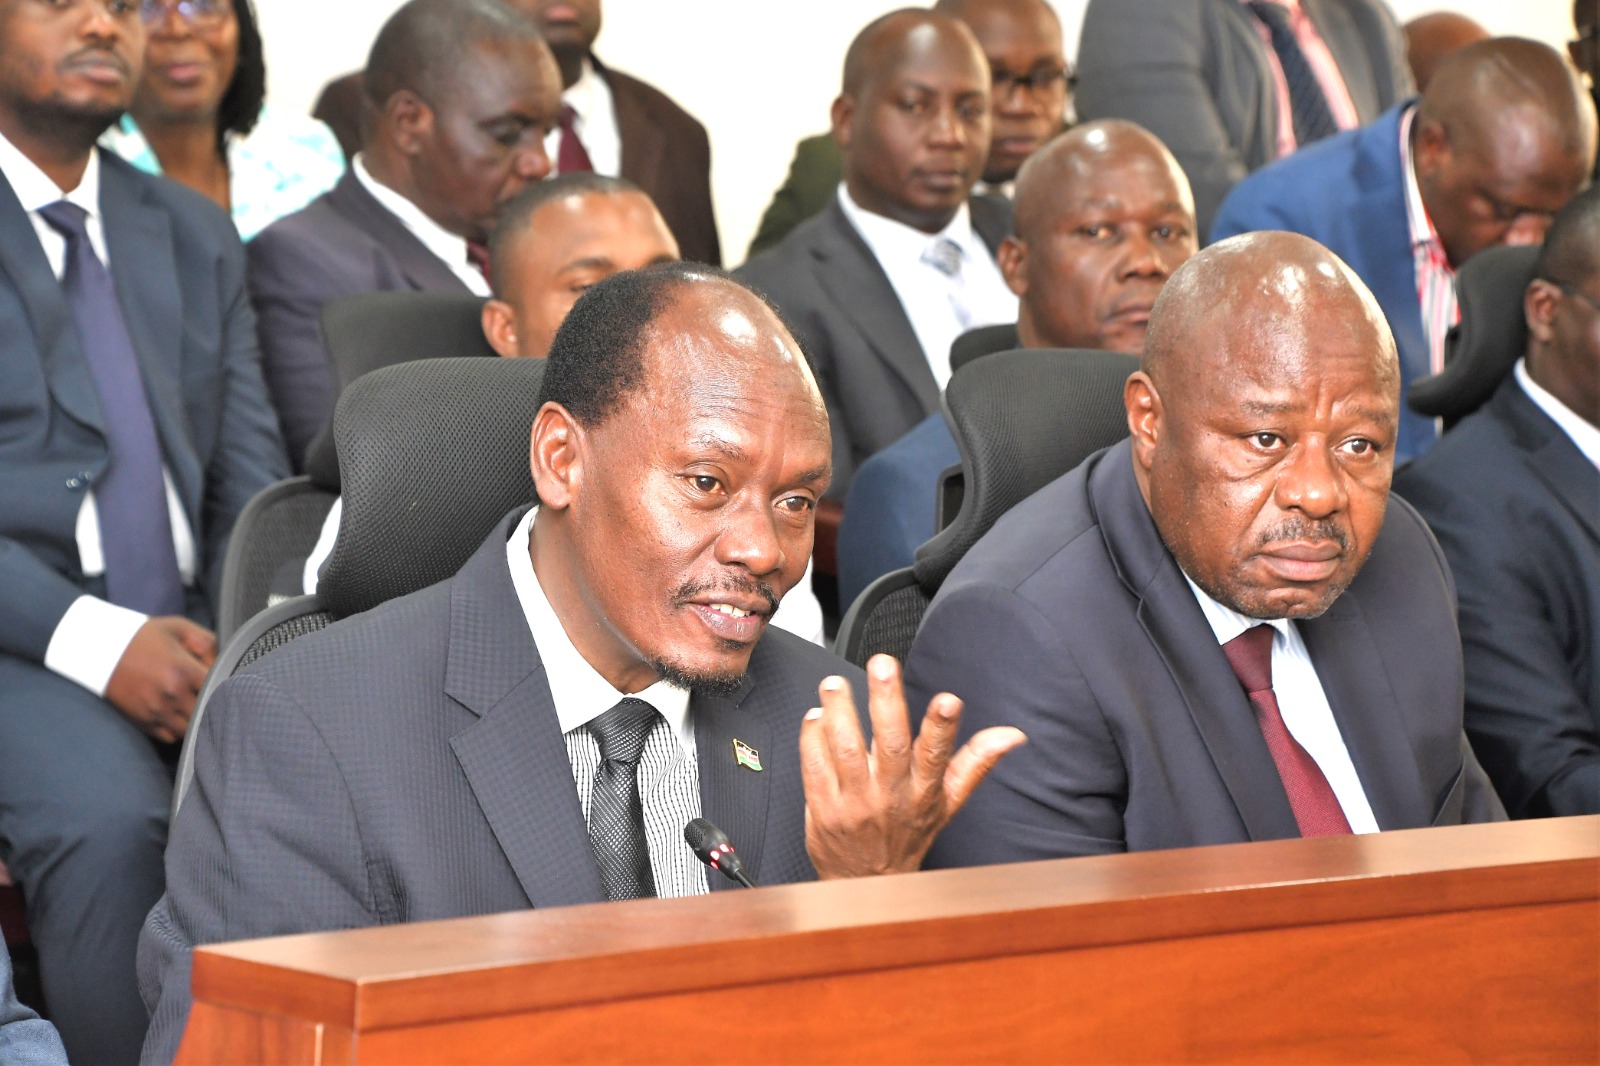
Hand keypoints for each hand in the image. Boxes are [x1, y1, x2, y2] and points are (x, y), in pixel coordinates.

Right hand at [103, 617, 216, 742]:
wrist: (101, 650)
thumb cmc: (144, 637)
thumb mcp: (179, 627)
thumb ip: (207, 642)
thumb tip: (223, 662)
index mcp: (185, 671)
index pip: (220, 688)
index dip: (226, 685)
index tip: (226, 681)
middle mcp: (173, 695)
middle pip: (208, 712)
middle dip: (214, 704)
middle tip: (214, 695)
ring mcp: (157, 712)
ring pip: (191, 729)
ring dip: (197, 720)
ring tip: (196, 707)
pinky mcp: (144, 722)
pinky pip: (171, 737)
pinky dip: (178, 730)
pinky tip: (179, 716)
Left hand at [801, 654, 1024, 877]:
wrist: (867, 883)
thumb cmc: (908, 835)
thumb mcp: (948, 803)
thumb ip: (976, 763)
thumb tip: (1011, 736)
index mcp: (924, 791)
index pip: (937, 756)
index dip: (943, 728)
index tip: (948, 701)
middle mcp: (891, 795)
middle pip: (890, 744)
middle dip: (887, 701)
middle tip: (883, 665)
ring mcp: (855, 803)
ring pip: (846, 750)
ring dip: (839, 713)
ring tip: (834, 685)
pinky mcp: (824, 808)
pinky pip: (816, 767)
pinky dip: (813, 738)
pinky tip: (815, 717)